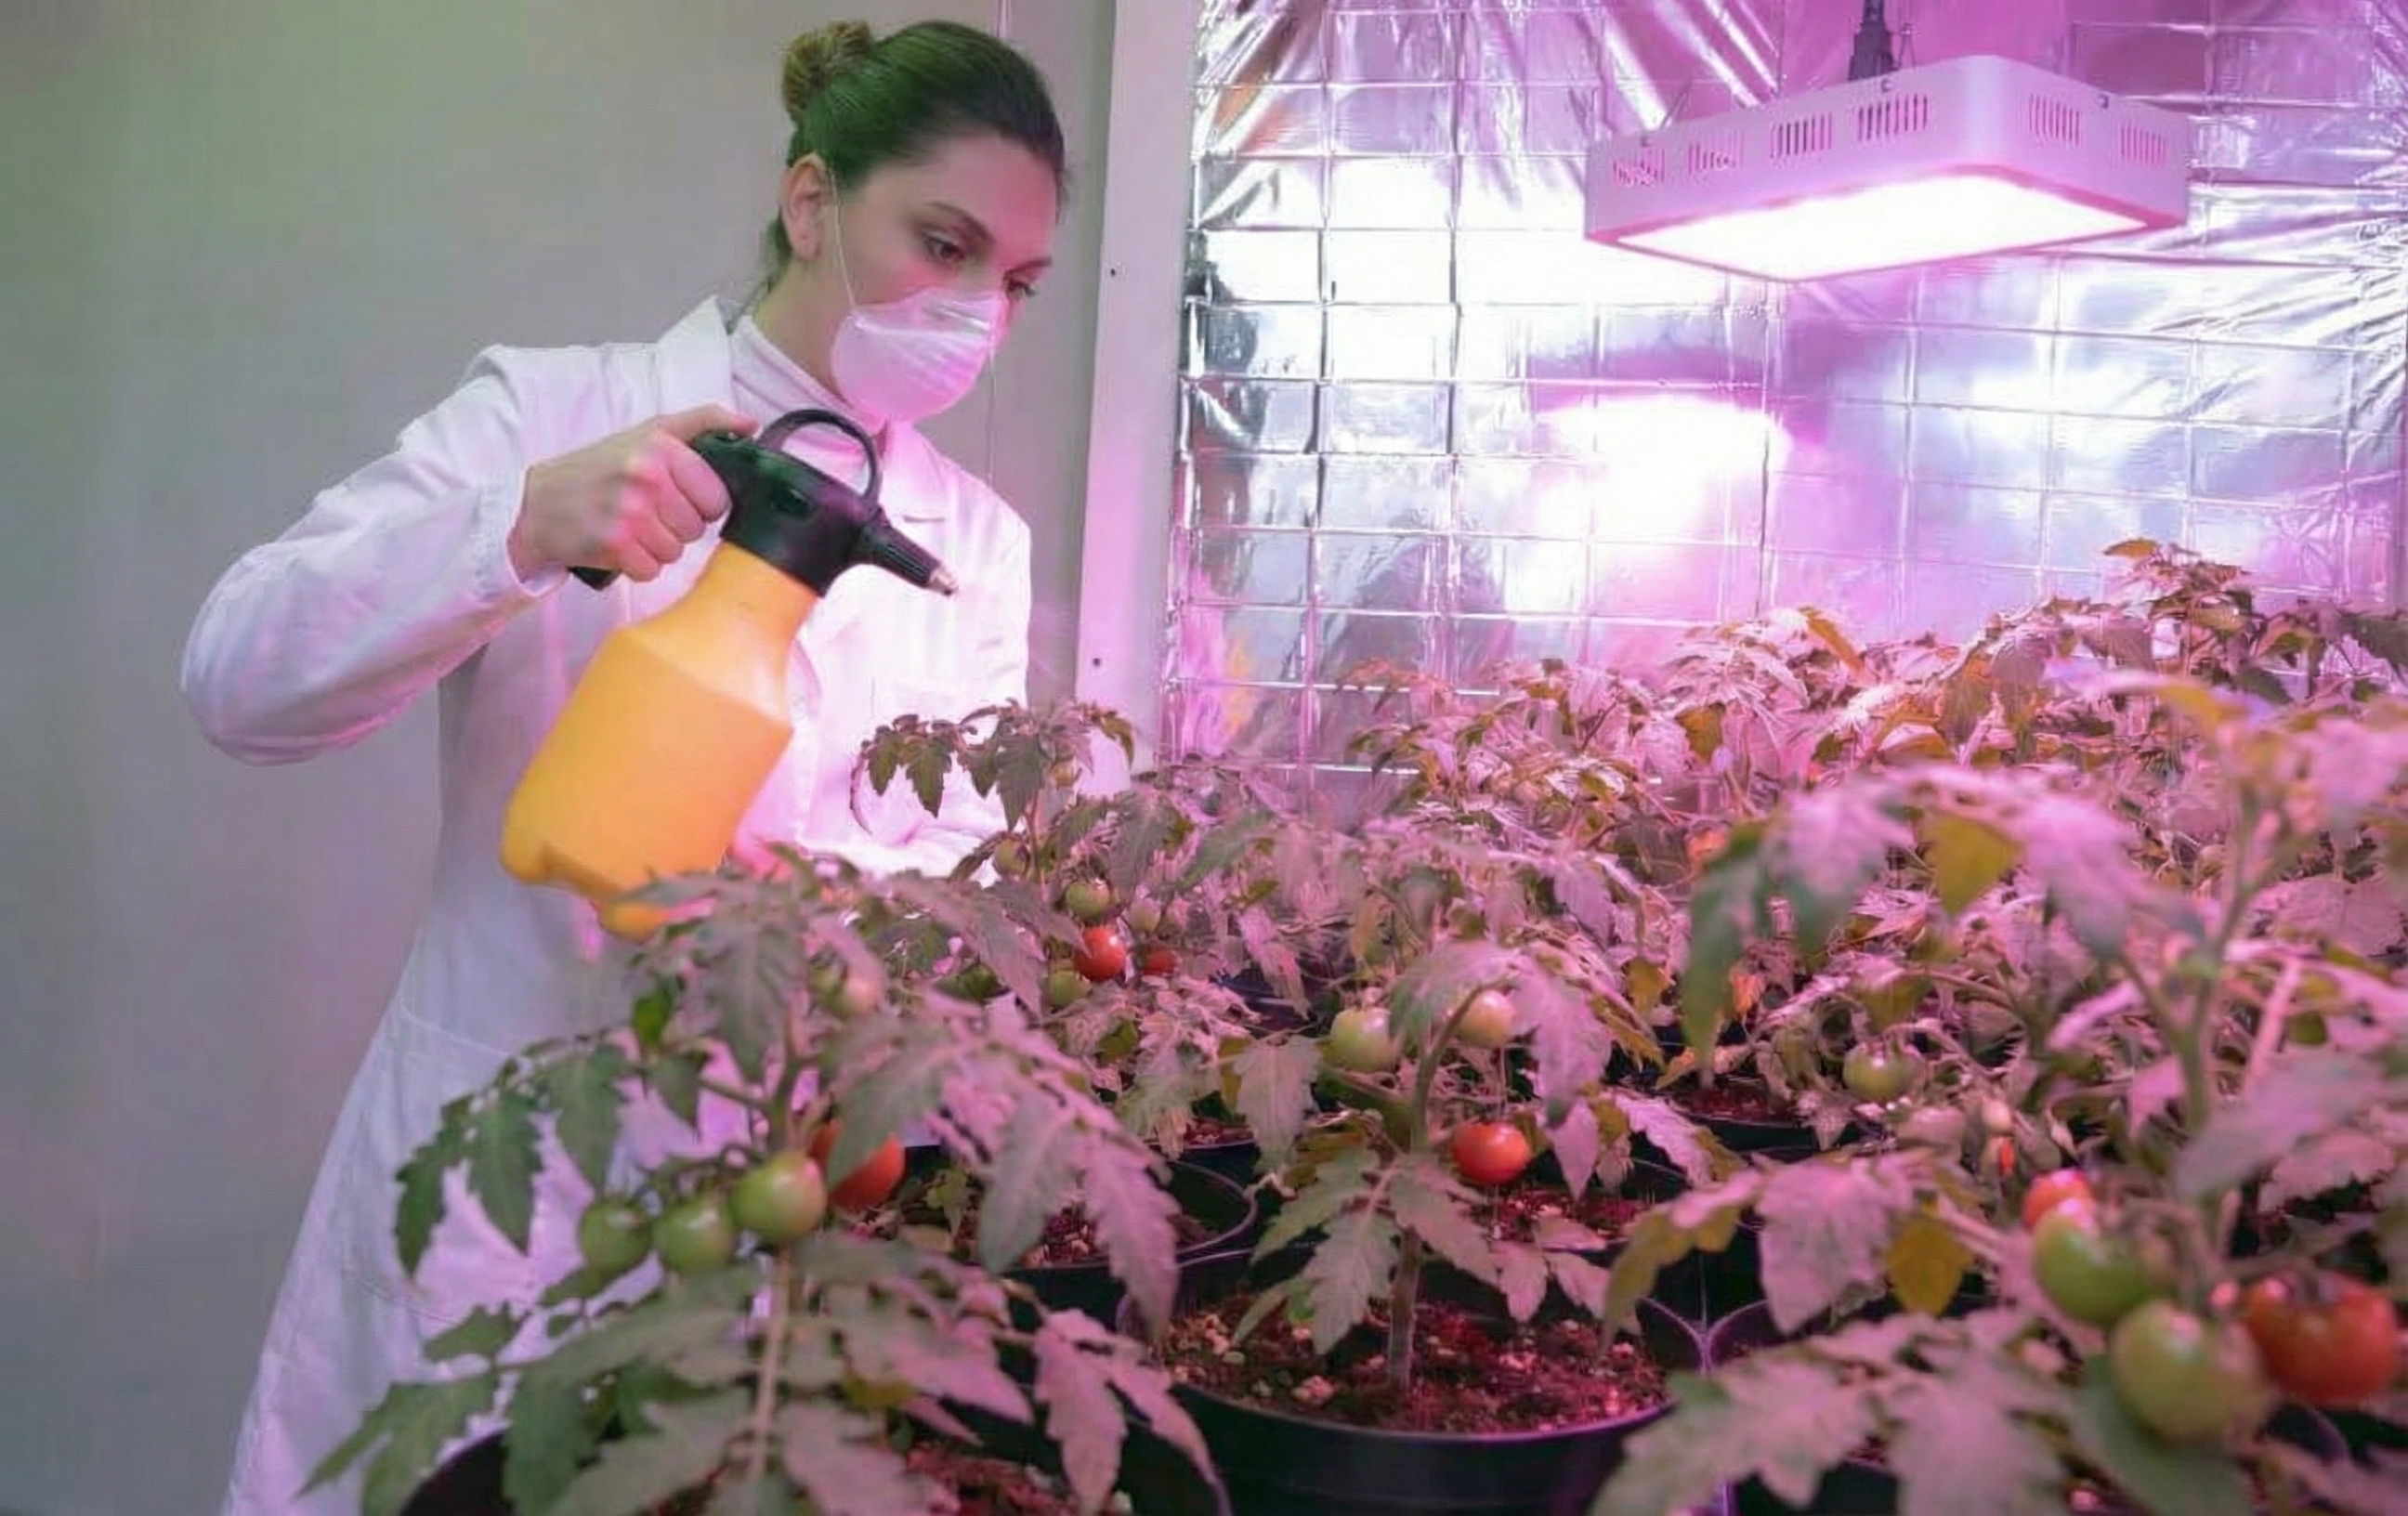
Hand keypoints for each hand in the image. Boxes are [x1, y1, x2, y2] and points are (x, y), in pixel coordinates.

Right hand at [509, 405, 758, 582]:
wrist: (537, 503)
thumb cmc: (599, 467)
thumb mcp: (649, 431)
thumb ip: (702, 422)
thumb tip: (749, 424)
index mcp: (662, 447)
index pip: (717, 496)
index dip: (700, 503)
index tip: (677, 496)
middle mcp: (647, 477)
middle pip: (697, 528)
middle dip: (676, 525)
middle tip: (646, 511)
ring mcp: (630, 513)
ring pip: (677, 551)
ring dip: (657, 546)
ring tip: (630, 527)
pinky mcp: (614, 545)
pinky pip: (652, 570)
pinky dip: (637, 565)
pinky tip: (618, 545)